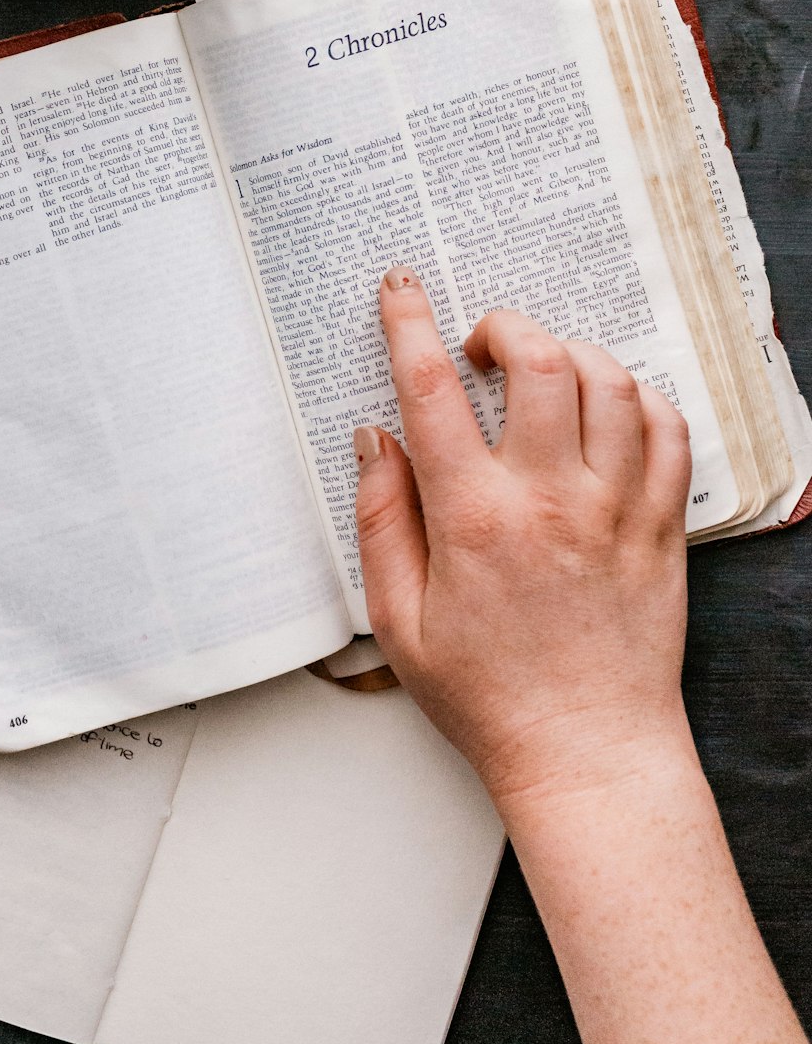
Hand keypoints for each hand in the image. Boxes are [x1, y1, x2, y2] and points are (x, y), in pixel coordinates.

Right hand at [354, 267, 693, 813]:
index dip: (409, 324)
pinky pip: (668, 428)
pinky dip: (638, 398)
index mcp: (476, 521)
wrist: (586, 753)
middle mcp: (551, 501)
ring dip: (570, 355)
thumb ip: (381, 520)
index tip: (401, 290)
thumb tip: (375, 440)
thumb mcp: (399, 621)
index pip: (433, 392)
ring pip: (610, 382)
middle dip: (503, 326)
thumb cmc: (488, 697)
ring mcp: (616, 509)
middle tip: (481, 344)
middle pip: (539, 361)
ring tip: (542, 376)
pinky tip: (606, 411)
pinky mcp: (662, 526)